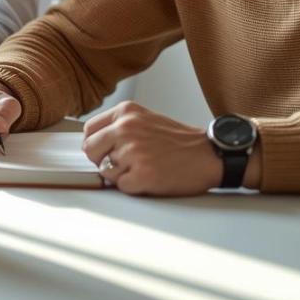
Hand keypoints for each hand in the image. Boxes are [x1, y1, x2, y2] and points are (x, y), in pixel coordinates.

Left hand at [81, 101, 221, 195]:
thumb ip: (120, 127)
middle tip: (123, 164)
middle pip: (90, 150)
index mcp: (126, 112)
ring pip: (105, 171)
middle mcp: (126, 128)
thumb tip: (95, 143)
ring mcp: (134, 152)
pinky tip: (151, 177)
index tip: (105, 151)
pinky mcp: (142, 174)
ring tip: (144, 167)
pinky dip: (134, 187)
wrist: (210, 155)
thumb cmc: (181, 141)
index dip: (96, 144)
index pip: (89, 130)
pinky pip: (121, 187)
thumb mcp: (146, 119)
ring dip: (121, 174)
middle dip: (102, 160)